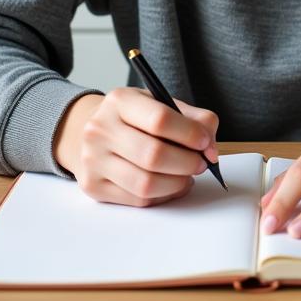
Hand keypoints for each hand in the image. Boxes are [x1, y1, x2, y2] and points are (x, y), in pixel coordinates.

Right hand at [52, 89, 219, 206]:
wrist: (90, 133)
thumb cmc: (133, 119)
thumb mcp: (159, 104)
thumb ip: (192, 118)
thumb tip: (211, 148)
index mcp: (120, 101)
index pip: (160, 119)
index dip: (189, 134)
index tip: (205, 142)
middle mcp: (100, 129)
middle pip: (153, 156)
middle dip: (187, 163)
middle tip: (201, 164)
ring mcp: (93, 160)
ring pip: (145, 184)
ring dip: (177, 184)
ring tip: (187, 176)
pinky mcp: (93, 186)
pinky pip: (137, 200)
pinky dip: (162, 196)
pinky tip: (170, 185)